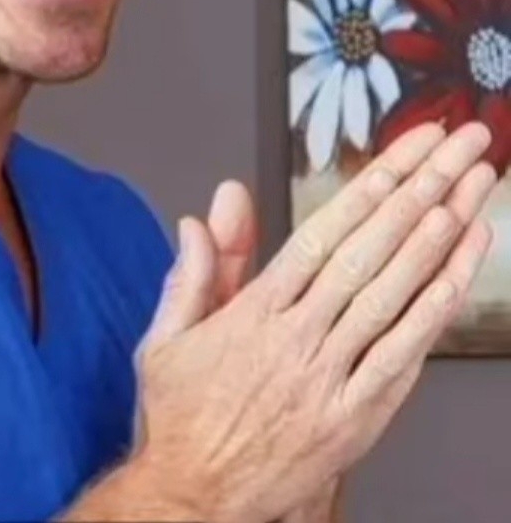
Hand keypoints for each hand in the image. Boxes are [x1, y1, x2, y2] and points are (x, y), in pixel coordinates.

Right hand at [128, 121, 495, 522]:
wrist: (193, 496)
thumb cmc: (181, 416)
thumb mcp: (167, 337)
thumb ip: (194, 273)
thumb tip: (202, 217)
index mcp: (253, 312)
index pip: (322, 233)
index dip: (370, 187)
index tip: (405, 153)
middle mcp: (297, 337)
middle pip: (369, 251)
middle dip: (421, 192)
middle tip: (458, 150)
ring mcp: (330, 378)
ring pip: (393, 295)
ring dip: (439, 240)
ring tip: (472, 193)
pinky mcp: (356, 417)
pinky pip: (403, 355)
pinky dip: (435, 309)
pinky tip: (460, 271)